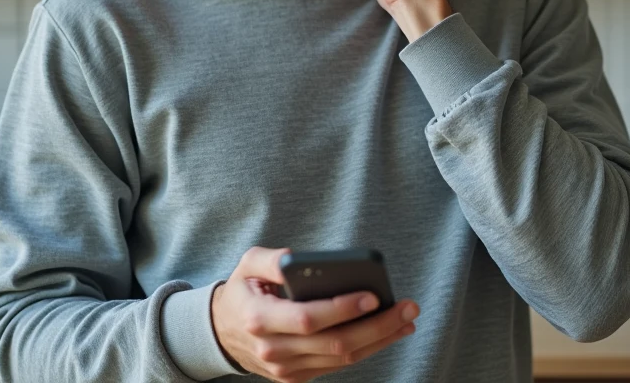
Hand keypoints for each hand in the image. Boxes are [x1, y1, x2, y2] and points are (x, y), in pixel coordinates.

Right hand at [211, 246, 419, 382]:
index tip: (373, 295)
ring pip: (341, 358)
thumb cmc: (244, 290)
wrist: (222, 331)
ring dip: (380, 340)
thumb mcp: (248, 264)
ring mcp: (286, 368)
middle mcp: (273, 349)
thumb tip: (299, 259)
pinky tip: (388, 332)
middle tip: (408, 307)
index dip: (342, 309)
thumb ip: (271, 259)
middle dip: (377, 326)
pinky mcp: (297, 377)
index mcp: (259, 318)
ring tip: (406, 320)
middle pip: (334, 342)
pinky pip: (337, 365)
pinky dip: (367, 349)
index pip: (307, 318)